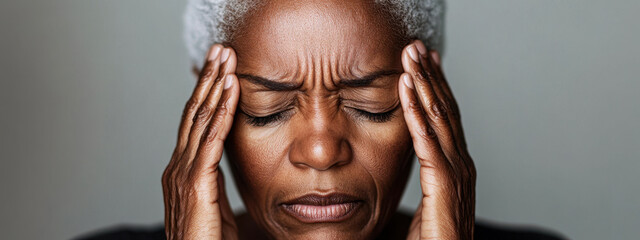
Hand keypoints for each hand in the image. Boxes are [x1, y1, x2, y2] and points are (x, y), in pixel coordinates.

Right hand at [162, 44, 239, 239]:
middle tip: (219, 51)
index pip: (193, 123)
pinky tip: (230, 93)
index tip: (219, 69)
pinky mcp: (196, 185)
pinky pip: (211, 142)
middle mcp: (178, 167)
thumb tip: (225, 167)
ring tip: (225, 60)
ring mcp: (183, 175)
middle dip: (207, 80)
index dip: (206, 94)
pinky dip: (221, 114)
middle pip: (193, 114)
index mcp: (182, 170)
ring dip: (214, 87)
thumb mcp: (213, 205)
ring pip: (199, 121)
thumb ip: (215, 182)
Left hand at [399, 40, 476, 239]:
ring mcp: (456, 176)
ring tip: (411, 59)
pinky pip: (429, 146)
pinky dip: (418, 117)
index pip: (445, 119)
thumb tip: (399, 160)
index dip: (434, 89)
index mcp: (455, 167)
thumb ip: (421, 178)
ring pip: (439, 121)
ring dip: (424, 86)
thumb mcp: (424, 202)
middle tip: (416, 48)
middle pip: (445, 112)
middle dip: (430, 77)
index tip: (423, 63)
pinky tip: (408, 95)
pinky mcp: (445, 189)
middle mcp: (461, 166)